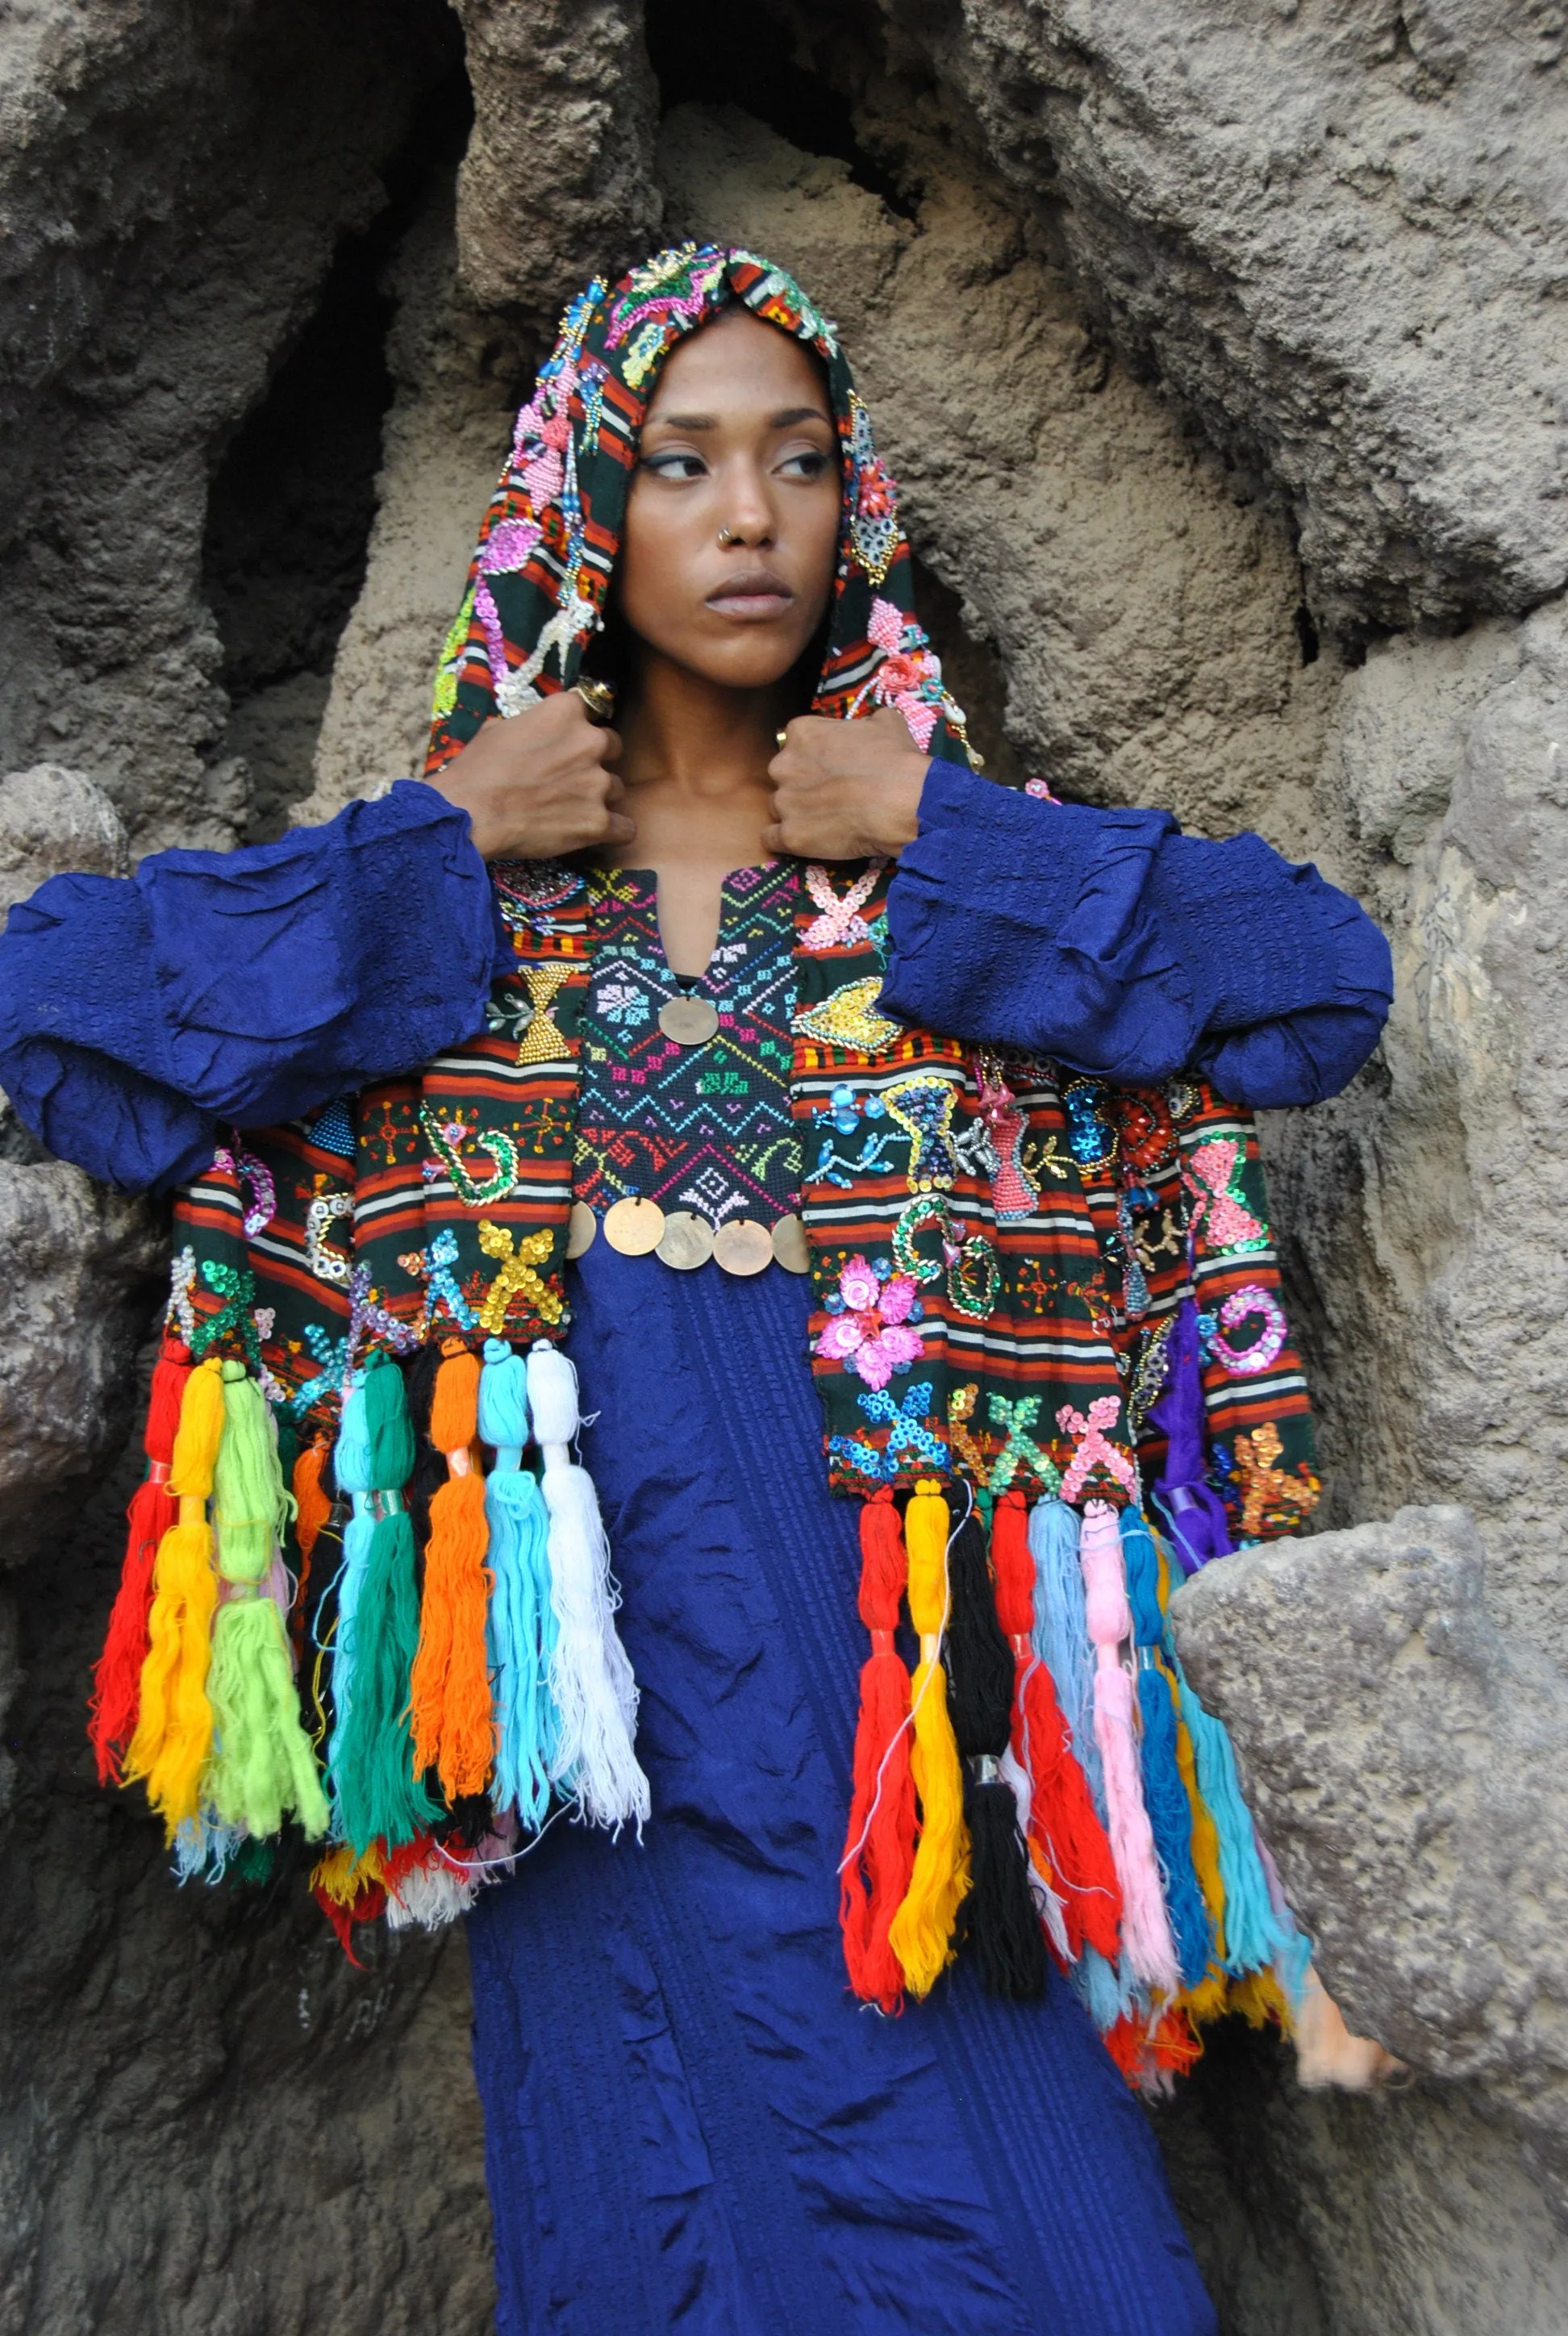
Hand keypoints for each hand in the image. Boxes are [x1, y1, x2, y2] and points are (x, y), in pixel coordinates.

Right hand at [428, 691, 633, 859]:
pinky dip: (613, 832)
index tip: (567, 740)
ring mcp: (597, 783)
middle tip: (571, 777)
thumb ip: (528, 725)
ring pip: (616, 788)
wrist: (471, 814)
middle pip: (612, 747)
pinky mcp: (599, 822)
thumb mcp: (497, 729)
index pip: (590, 708)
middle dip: (596, 760)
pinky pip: (625, 828)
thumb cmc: (476, 770)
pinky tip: (596, 833)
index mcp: (566, 711)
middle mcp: (590, 742)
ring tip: (571, 810)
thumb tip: (530, 732)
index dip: (578, 727)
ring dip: (599, 797)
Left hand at [763, 707, 929, 860]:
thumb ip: (867, 721)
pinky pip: (772, 839)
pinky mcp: (790, 835)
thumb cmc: (896, 759)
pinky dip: (787, 841)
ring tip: (825, 821)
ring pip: (778, 807)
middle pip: (783, 776)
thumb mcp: (887, 722)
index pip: (794, 744)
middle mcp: (784, 765)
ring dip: (796, 813)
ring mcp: (784, 802)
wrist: (902, 802)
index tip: (831, 768)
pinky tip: (807, 840)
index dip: (813, 758)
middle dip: (800, 785)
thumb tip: (871, 723)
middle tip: (829, 796)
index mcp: (802, 732)